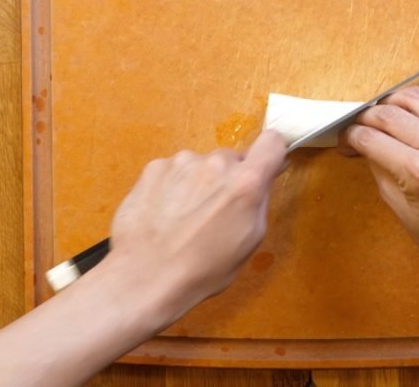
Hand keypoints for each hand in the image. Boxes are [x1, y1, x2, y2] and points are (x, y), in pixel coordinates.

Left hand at [107, 130, 285, 328]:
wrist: (146, 277)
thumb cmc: (204, 269)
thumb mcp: (250, 242)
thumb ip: (259, 201)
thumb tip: (264, 179)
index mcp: (246, 182)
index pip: (272, 142)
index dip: (271, 155)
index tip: (264, 169)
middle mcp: (216, 163)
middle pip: (231, 159)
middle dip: (228, 180)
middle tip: (215, 212)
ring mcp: (182, 162)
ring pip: (200, 166)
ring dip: (198, 183)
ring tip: (184, 218)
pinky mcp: (154, 167)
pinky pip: (173, 170)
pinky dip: (172, 186)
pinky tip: (164, 214)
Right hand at [339, 86, 418, 278]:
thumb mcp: (396, 205)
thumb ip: (378, 165)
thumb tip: (362, 140)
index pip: (371, 137)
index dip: (350, 135)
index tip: (344, 138)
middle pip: (391, 112)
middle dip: (366, 116)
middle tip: (359, 126)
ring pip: (417, 99)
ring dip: (393, 104)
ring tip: (384, 118)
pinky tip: (414, 127)